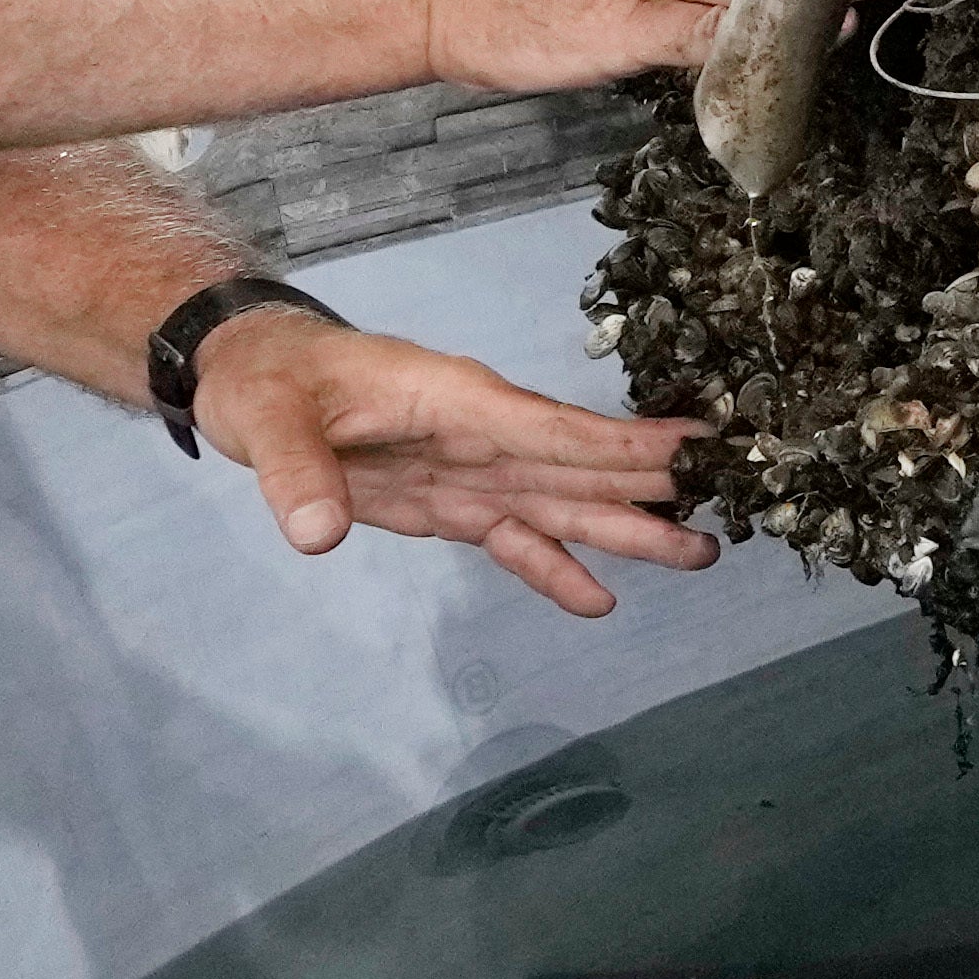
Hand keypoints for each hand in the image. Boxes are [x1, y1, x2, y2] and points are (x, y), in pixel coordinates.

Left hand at [189, 312, 719, 616]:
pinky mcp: (452, 505)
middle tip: (731, 514)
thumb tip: (318, 534)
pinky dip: (553, 567)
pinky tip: (598, 600)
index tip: (699, 454)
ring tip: (697, 555)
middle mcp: (483, 436)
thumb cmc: (266, 378)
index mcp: (458, 400)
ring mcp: (473, 472)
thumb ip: (296, 470)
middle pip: (579, 469)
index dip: (623, 447)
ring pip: (562, 504)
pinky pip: (514, 537)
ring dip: (625, 531)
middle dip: (652, 491)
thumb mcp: (268, 414)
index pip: (553, 431)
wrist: (246, 378)